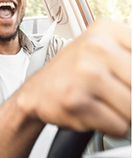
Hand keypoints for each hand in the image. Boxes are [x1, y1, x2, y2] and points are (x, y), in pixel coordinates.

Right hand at [21, 19, 130, 136]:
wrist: (35, 92)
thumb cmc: (73, 74)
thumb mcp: (104, 51)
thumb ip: (130, 58)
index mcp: (106, 30)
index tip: (125, 83)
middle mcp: (96, 46)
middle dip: (131, 98)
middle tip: (114, 95)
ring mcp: (85, 72)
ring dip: (124, 115)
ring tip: (103, 105)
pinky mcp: (76, 100)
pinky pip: (118, 126)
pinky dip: (110, 127)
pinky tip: (93, 114)